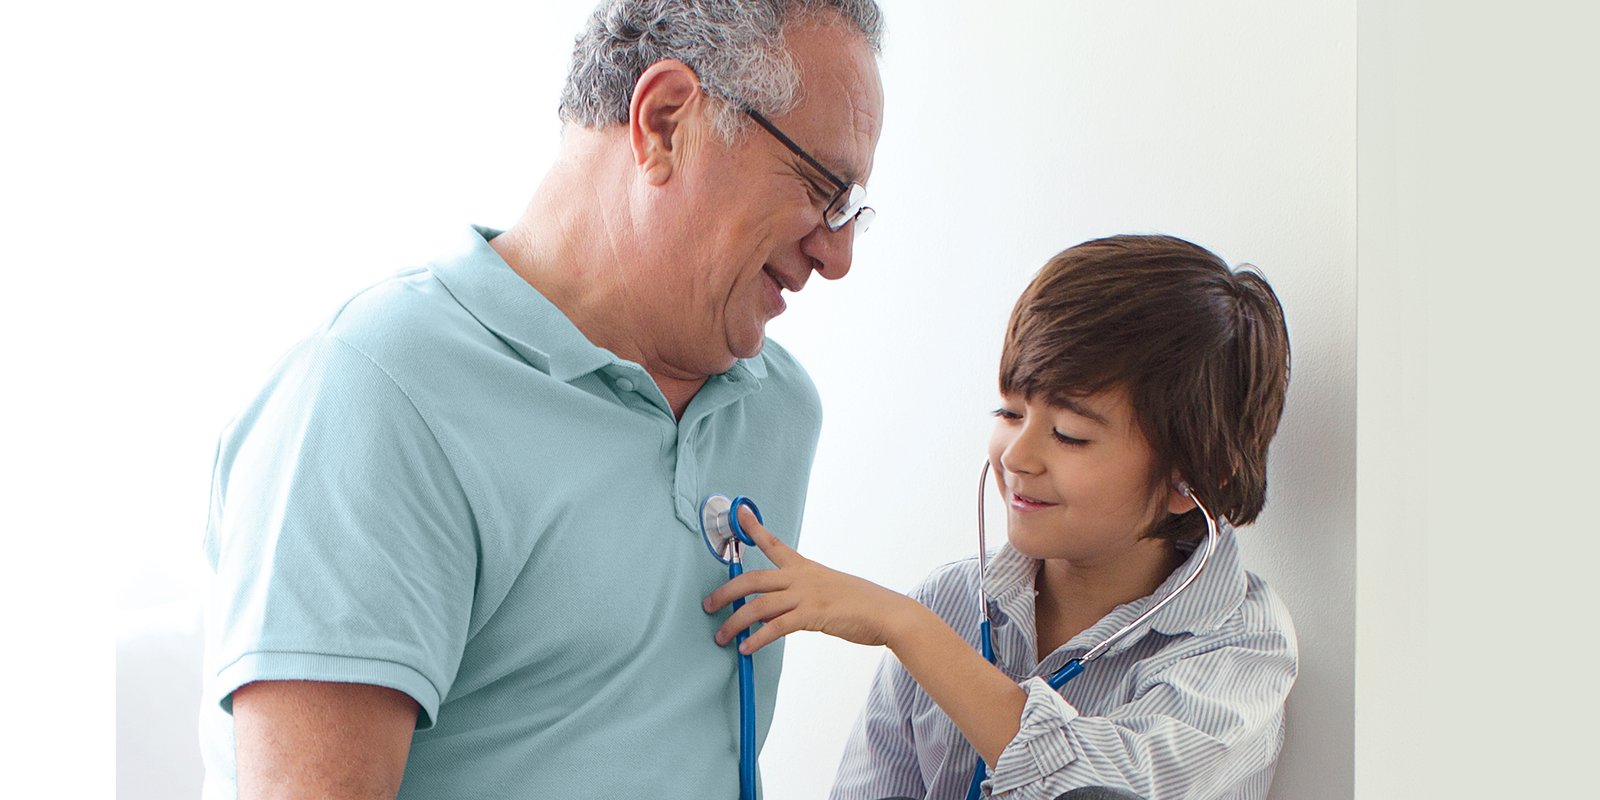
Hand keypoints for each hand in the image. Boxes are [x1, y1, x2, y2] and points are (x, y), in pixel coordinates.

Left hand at [701, 506, 919, 654]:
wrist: (888, 613)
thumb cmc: (862, 604)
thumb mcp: (830, 590)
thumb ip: (803, 596)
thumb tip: (779, 610)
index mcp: (806, 567)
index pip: (774, 543)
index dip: (753, 528)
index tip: (738, 512)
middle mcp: (802, 577)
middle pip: (753, 578)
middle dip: (726, 591)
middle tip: (708, 605)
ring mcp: (807, 595)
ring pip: (758, 605)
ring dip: (735, 622)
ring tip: (721, 638)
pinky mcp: (813, 615)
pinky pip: (777, 626)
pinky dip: (758, 638)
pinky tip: (746, 649)